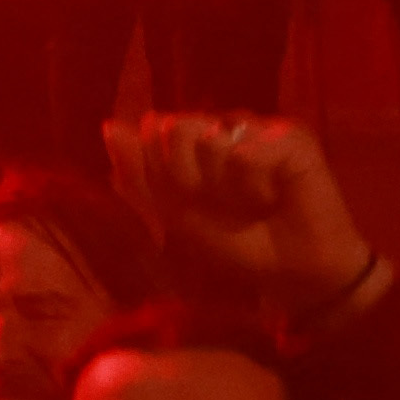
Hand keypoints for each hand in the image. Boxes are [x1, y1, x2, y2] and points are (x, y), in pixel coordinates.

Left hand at [105, 112, 376, 317]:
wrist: (290, 274)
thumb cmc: (237, 244)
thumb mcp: (176, 215)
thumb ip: (140, 174)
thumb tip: (108, 126)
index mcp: (196, 140)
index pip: (153, 131)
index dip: (164, 175)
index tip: (192, 203)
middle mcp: (226, 126)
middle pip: (174, 129)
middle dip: (187, 179)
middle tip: (222, 203)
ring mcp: (258, 127)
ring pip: (208, 141)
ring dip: (223, 188)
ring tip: (251, 202)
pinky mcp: (291, 137)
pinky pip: (246, 155)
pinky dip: (254, 188)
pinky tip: (274, 197)